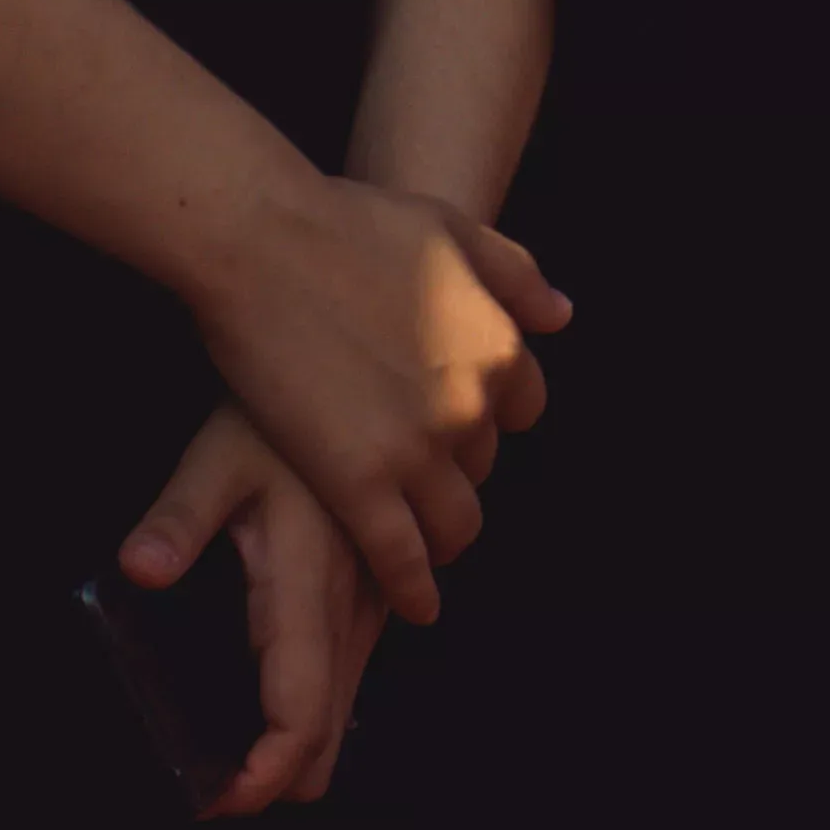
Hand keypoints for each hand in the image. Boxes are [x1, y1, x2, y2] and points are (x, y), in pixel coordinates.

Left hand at [114, 407, 390, 817]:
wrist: (361, 368)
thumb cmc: (278, 411)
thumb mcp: (219, 455)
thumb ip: (180, 517)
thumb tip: (138, 568)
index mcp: (310, 587)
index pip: (300, 712)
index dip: (265, 774)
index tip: (219, 802)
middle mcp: (351, 604)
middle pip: (329, 725)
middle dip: (279, 774)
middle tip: (216, 793)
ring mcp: (373, 594)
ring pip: (347, 699)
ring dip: (301, 741)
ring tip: (241, 763)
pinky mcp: (380, 579)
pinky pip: (356, 665)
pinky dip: (322, 704)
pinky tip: (284, 703)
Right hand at [180, 171, 569, 628]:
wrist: (268, 243)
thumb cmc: (352, 225)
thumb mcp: (456, 230)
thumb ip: (514, 276)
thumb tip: (562, 316)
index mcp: (501, 347)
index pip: (522, 411)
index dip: (487, 420)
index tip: (455, 428)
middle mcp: (473, 406)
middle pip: (483, 468)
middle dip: (456, 473)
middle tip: (417, 479)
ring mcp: (418, 451)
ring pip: (454, 524)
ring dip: (442, 539)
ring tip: (421, 548)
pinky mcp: (358, 485)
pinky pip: (401, 559)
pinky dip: (412, 588)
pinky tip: (414, 604)